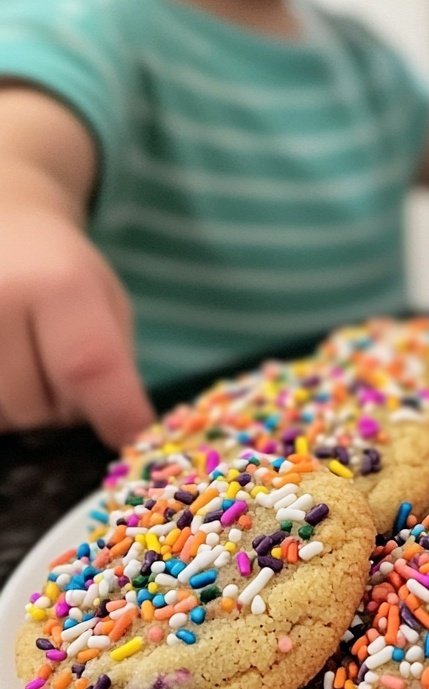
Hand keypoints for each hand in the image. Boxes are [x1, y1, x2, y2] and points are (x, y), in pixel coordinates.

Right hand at [0, 204, 153, 446]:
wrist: (2, 224)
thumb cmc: (63, 272)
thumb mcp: (109, 306)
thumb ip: (117, 370)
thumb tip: (126, 434)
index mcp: (56, 285)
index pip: (87, 368)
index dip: (113, 414)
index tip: (129, 437)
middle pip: (37, 408)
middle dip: (61, 411)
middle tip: (59, 372)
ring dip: (21, 411)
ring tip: (24, 363)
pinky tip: (6, 369)